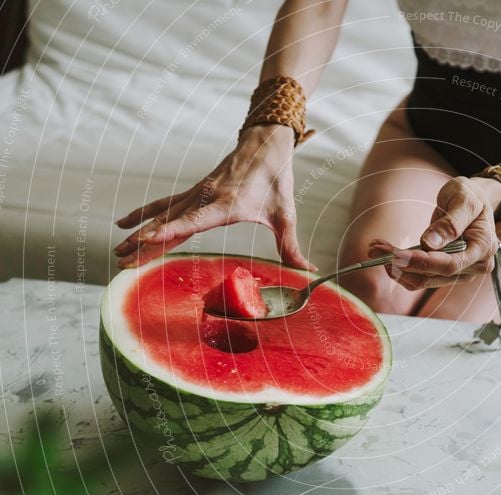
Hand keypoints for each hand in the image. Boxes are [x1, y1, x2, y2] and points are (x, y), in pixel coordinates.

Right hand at [113, 124, 315, 269]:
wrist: (266, 142)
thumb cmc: (276, 178)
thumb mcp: (286, 214)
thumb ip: (291, 246)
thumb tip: (308, 272)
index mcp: (226, 204)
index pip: (192, 221)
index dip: (168, 232)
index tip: (146, 240)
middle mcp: (205, 198)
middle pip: (169, 222)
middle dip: (144, 243)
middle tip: (122, 261)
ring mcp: (197, 193)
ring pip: (162, 215)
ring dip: (139, 233)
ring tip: (118, 251)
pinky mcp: (195, 192)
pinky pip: (165, 204)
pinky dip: (145, 214)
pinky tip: (126, 223)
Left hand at [369, 176, 500, 289]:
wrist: (474, 201)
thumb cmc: (470, 196)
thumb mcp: (463, 199)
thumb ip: (450, 223)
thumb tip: (429, 244)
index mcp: (483, 249)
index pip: (449, 264)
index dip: (421, 262)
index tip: (396, 255)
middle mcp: (474, 267)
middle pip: (433, 275)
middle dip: (401, 264)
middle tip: (375, 249)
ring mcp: (460, 273)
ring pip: (422, 280)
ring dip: (396, 268)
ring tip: (376, 248)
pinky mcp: (445, 273)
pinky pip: (420, 276)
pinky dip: (401, 267)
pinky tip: (386, 252)